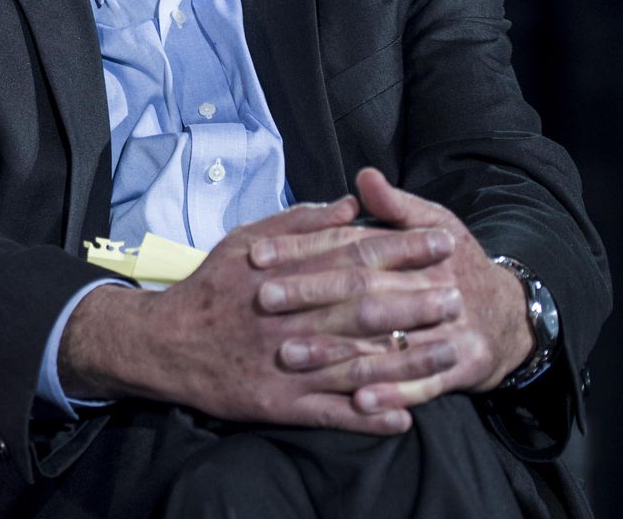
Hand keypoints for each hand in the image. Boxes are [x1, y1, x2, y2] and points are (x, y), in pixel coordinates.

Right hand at [62, 197, 420, 433]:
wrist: (164, 343)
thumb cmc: (211, 288)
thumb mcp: (245, 241)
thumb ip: (298, 223)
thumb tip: (350, 205)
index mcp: (281, 275)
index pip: (350, 257)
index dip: (400, 249)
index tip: (440, 241)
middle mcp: (286, 318)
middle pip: (360, 308)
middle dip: (414, 301)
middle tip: (459, 294)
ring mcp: (284, 365)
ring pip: (354, 362)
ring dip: (407, 360)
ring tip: (450, 353)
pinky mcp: (278, 402)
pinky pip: (330, 413)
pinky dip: (367, 416)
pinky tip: (404, 417)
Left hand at [248, 168, 533, 415]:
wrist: (508, 315)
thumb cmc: (454, 266)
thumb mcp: (433, 225)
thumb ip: (396, 206)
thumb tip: (366, 176)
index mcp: (420, 250)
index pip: (352, 245)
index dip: (303, 247)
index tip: (257, 253)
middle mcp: (434, 287)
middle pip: (363, 291)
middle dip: (311, 295)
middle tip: (263, 300)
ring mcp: (449, 330)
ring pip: (385, 341)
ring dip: (336, 351)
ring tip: (290, 355)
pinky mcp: (462, 367)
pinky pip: (423, 385)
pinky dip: (392, 393)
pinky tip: (360, 401)